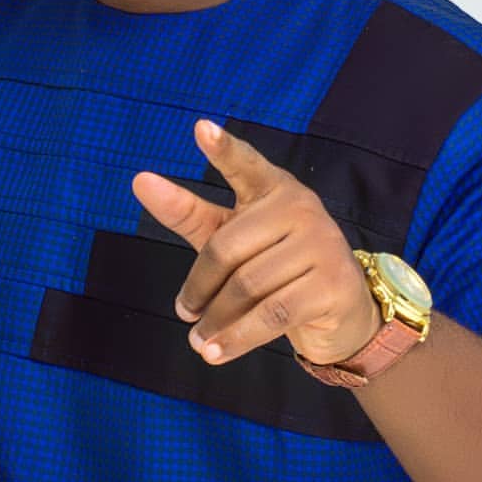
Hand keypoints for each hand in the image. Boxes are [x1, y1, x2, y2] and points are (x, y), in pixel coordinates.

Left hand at [132, 119, 379, 367]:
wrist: (340, 311)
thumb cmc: (274, 266)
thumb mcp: (229, 237)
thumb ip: (187, 212)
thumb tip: (140, 181)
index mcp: (273, 188)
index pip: (245, 165)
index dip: (224, 149)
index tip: (201, 129)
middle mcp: (301, 208)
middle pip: (227, 248)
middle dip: (200, 287)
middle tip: (184, 311)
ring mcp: (322, 245)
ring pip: (248, 287)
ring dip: (216, 320)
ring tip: (198, 340)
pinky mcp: (332, 285)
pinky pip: (272, 315)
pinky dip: (237, 339)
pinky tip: (215, 353)